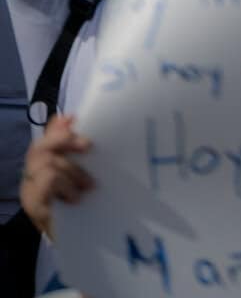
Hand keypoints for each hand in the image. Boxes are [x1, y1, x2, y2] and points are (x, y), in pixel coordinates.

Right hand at [20, 112, 92, 238]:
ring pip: (46, 164)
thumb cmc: (77, 209)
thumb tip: (71, 118)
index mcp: (39, 169)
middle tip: (89, 146)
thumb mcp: (78, 177)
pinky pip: (48, 181)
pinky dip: (65, 185)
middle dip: (64, 141)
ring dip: (71, 171)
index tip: (73, 118)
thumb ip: (74, 152)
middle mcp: (29, 180)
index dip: (56, 129)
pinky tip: (75, 197)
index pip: (42, 141)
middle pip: (39, 148)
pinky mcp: (35, 208)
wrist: (75, 245)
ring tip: (86, 186)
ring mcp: (29, 194)